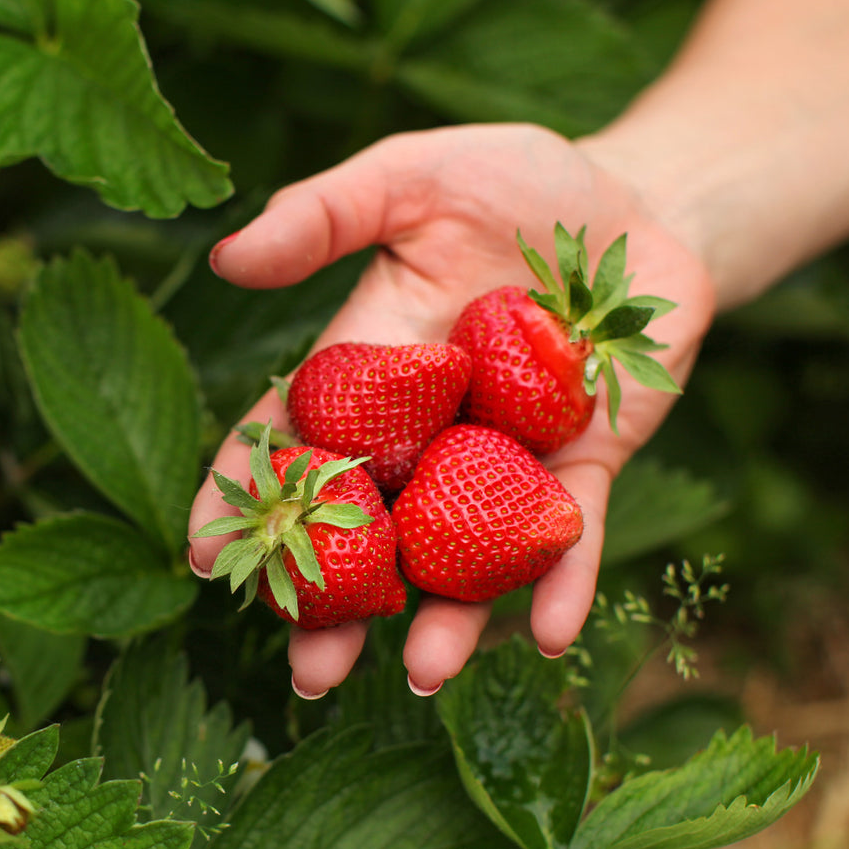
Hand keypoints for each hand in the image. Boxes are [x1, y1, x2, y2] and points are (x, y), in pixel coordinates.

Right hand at [188, 123, 714, 697]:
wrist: (643, 206)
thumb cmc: (522, 183)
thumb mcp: (414, 177)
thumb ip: (326, 215)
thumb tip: (228, 258)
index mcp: (373, 374)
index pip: (295, 445)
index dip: (248, 497)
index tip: (205, 557)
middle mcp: (431, 436)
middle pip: (373, 530)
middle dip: (342, 601)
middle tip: (310, 671)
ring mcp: (508, 462)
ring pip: (467, 555)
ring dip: (447, 618)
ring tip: (423, 670)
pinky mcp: (587, 468)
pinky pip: (573, 535)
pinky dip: (561, 582)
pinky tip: (548, 634)